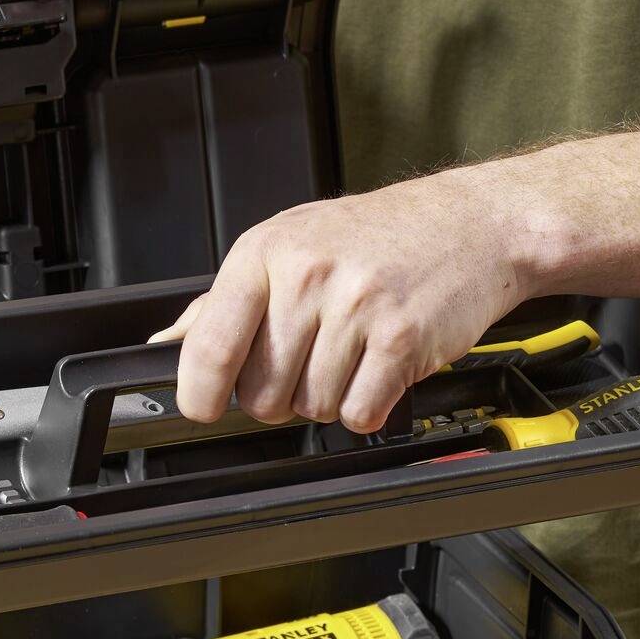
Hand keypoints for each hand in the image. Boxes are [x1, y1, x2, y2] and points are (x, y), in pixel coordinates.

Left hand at [151, 168, 534, 432]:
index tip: (204, 407)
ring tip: (352, 352)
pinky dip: (369, 406)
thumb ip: (222, 303)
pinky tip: (379, 368)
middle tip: (310, 360)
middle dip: (281, 396)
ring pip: (312, 409)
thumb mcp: (287, 247)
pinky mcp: (401, 338)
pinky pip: (361, 414)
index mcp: (265, 253)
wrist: (472, 224)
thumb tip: (167, 345)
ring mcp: (356, 306)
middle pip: (261, 394)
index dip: (200, 395)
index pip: (210, 346)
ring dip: (331, 399)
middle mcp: (307, 275)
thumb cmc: (377, 237)